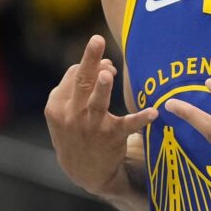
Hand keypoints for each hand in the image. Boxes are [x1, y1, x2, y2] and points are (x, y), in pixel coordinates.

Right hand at [45, 36, 159, 195]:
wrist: (82, 171)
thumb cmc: (76, 131)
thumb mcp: (66, 111)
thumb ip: (80, 87)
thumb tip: (104, 65)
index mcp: (58, 104)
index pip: (74, 75)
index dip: (90, 63)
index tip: (106, 64)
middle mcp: (71, 114)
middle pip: (82, 83)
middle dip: (89, 60)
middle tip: (97, 39)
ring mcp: (90, 126)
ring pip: (97, 103)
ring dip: (102, 88)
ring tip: (107, 74)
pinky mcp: (111, 137)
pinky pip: (127, 125)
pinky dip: (140, 119)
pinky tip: (153, 112)